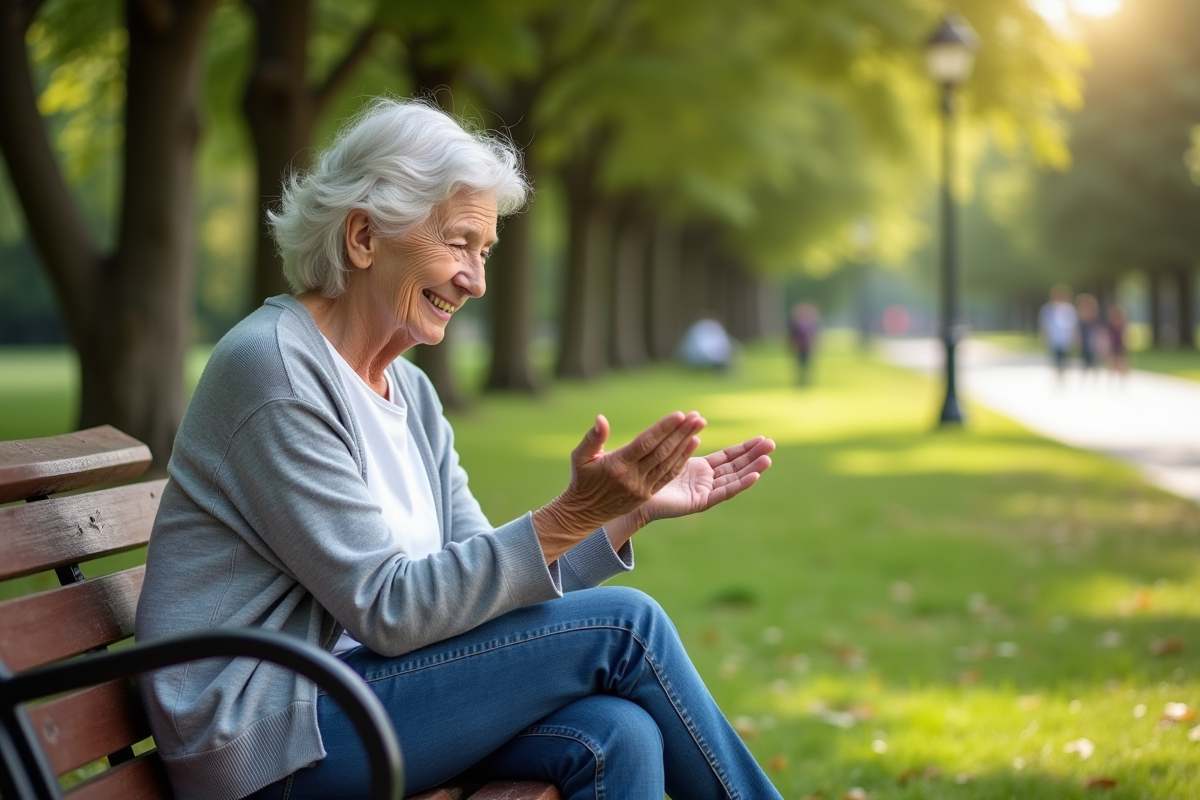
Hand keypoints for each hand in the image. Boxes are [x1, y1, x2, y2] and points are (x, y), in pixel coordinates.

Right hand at [532, 411, 704, 561]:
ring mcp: (642, 487)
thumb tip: (601, 418)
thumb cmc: (582, 479)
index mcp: (617, 465)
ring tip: (699, 425)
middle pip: (662, 451)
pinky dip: (682, 459)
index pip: (644, 444)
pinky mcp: (648, 494)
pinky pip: (669, 475)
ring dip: (686, 443)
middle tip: (697, 416)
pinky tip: (693, 444)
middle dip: (681, 432)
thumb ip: (592, 437)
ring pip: (669, 463)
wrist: (585, 513)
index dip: (663, 429)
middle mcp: (632, 477)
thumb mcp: (579, 457)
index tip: (679, 415)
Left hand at [610, 436, 774, 539]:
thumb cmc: (641, 473)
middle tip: (772, 443)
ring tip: (768, 457)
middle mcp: (705, 481)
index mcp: (699, 469)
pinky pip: (723, 492)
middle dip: (753, 455)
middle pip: (735, 467)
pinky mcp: (699, 502)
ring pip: (733, 479)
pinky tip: (754, 475)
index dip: (744, 448)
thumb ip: (681, 434)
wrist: (628, 497)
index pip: (728, 457)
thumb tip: (697, 414)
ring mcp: (704, 492)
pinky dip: (739, 485)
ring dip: (751, 468)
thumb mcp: (665, 449)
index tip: (761, 438)